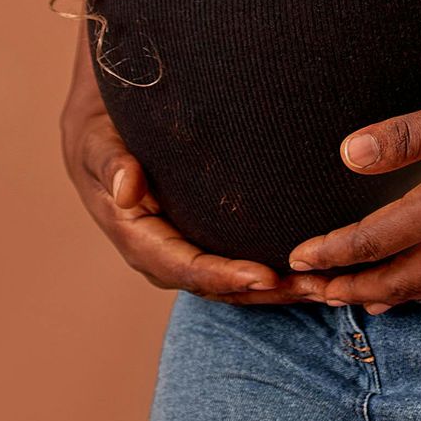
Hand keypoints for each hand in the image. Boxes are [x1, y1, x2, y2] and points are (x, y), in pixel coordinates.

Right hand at [61, 92, 332, 307]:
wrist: (95, 128)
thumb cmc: (98, 129)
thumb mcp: (97, 140)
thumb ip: (111, 162)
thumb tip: (126, 190)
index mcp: (134, 233)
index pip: (183, 266)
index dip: (224, 276)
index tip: (265, 277)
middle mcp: (158, 252)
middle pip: (215, 285)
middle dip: (263, 292)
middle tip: (313, 288)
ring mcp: (178, 249)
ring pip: (229, 283)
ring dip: (275, 291)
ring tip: (325, 288)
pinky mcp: (195, 238)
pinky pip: (232, 264)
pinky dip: (269, 275)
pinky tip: (308, 271)